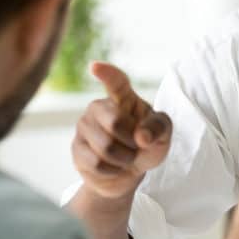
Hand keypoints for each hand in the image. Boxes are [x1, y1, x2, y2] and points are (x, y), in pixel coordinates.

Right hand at [71, 61, 171, 199]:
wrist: (128, 172)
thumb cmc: (147, 146)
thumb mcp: (162, 136)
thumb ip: (159, 129)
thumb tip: (142, 137)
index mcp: (123, 98)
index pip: (116, 82)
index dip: (107, 74)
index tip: (95, 67)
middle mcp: (99, 107)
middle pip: (115, 123)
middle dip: (132, 142)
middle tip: (137, 146)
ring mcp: (84, 126)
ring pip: (106, 148)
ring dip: (124, 159)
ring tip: (125, 157)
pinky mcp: (76, 148)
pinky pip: (96, 164)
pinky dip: (113, 170)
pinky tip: (113, 166)